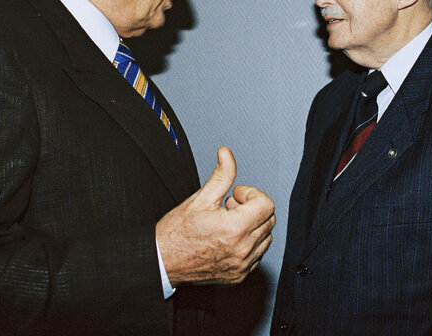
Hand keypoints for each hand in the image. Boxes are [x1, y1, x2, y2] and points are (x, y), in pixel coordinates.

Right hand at [156, 147, 274, 285]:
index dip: (251, 194)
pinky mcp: (239, 276)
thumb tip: (226, 155)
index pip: (266, 205)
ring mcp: (242, 265)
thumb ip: (221, 174)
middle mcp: (242, 249)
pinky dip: (249, 244)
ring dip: (252, 226)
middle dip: (252, 208)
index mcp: (235, 228)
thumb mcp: (200, 198)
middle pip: (269, 219)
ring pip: (266, 237)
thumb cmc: (177, 233)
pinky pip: (257, 255)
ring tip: (229, 223)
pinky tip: (229, 238)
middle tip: (230, 207)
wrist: (162, 262)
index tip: (236, 195)